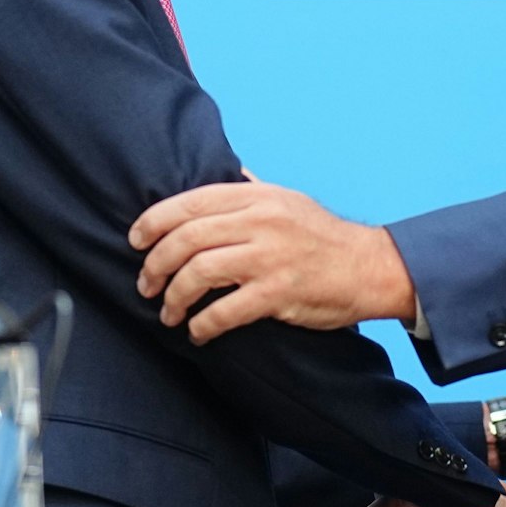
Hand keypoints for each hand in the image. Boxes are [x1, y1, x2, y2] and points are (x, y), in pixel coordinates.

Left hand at [130, 180, 416, 343]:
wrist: (369, 267)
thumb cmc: (323, 236)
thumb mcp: (286, 198)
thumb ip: (250, 189)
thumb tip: (220, 174)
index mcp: (257, 196)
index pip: (190, 202)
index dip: (154, 221)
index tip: (135, 241)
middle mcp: (261, 221)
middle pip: (187, 239)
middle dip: (156, 265)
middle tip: (146, 285)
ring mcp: (270, 257)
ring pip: (199, 272)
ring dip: (174, 297)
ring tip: (168, 312)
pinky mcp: (279, 293)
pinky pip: (225, 311)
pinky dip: (203, 325)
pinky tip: (197, 332)